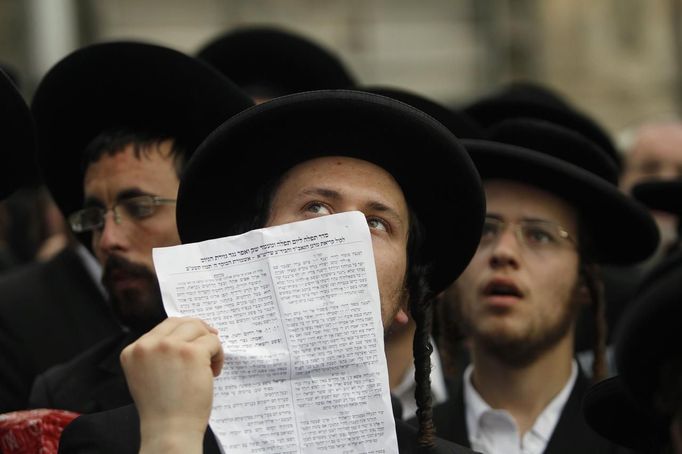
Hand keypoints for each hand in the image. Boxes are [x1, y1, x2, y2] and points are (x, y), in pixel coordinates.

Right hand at [120, 317, 223, 452]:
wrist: (169, 430)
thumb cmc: (163, 408)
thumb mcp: (148, 374)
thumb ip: (158, 353)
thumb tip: (188, 332)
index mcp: (133, 350)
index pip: (163, 327)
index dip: (183, 332)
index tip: (195, 341)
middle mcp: (148, 345)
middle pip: (181, 322)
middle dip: (198, 331)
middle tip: (210, 344)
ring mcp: (169, 347)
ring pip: (198, 328)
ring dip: (209, 343)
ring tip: (209, 365)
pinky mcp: (191, 352)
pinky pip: (213, 341)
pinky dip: (218, 355)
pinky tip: (213, 372)